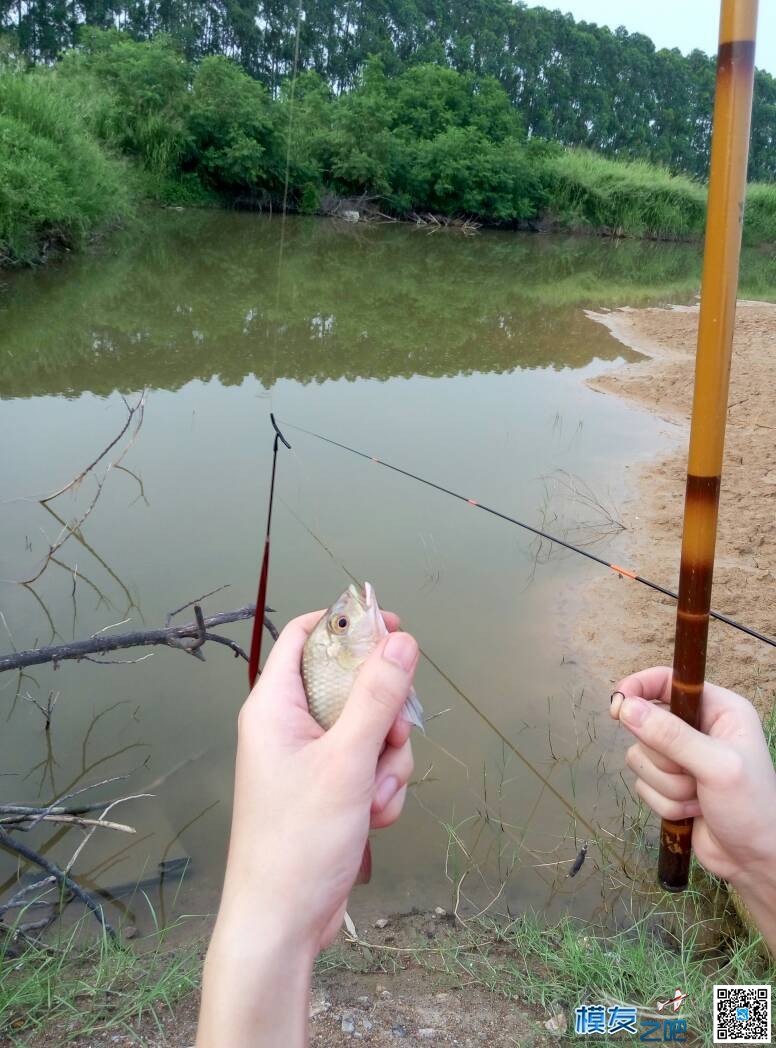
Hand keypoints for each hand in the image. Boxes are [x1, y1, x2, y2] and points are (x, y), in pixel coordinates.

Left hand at [222, 609, 416, 949]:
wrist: (281, 923)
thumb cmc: (297, 841)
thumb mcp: (346, 761)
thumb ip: (377, 697)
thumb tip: (401, 641)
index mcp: (275, 705)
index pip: (306, 636)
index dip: (349, 624)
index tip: (393, 626)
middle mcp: (290, 725)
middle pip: (351, 683)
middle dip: (385, 712)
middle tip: (393, 735)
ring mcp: (310, 759)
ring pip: (370, 728)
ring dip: (388, 759)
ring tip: (374, 795)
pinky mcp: (329, 789)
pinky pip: (370, 766)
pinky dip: (381, 787)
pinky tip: (373, 816)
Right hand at [611, 667, 775, 887]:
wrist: (755, 861)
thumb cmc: (752, 808)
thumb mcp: (716, 766)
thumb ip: (671, 735)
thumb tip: (626, 708)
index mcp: (719, 709)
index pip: (666, 681)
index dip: (638, 688)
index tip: (618, 706)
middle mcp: (698, 727)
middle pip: (646, 724)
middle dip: (665, 758)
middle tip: (694, 775)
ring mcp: (682, 756)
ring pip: (641, 757)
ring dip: (666, 785)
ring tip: (698, 796)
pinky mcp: (669, 783)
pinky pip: (643, 784)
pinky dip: (664, 802)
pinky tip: (692, 811)